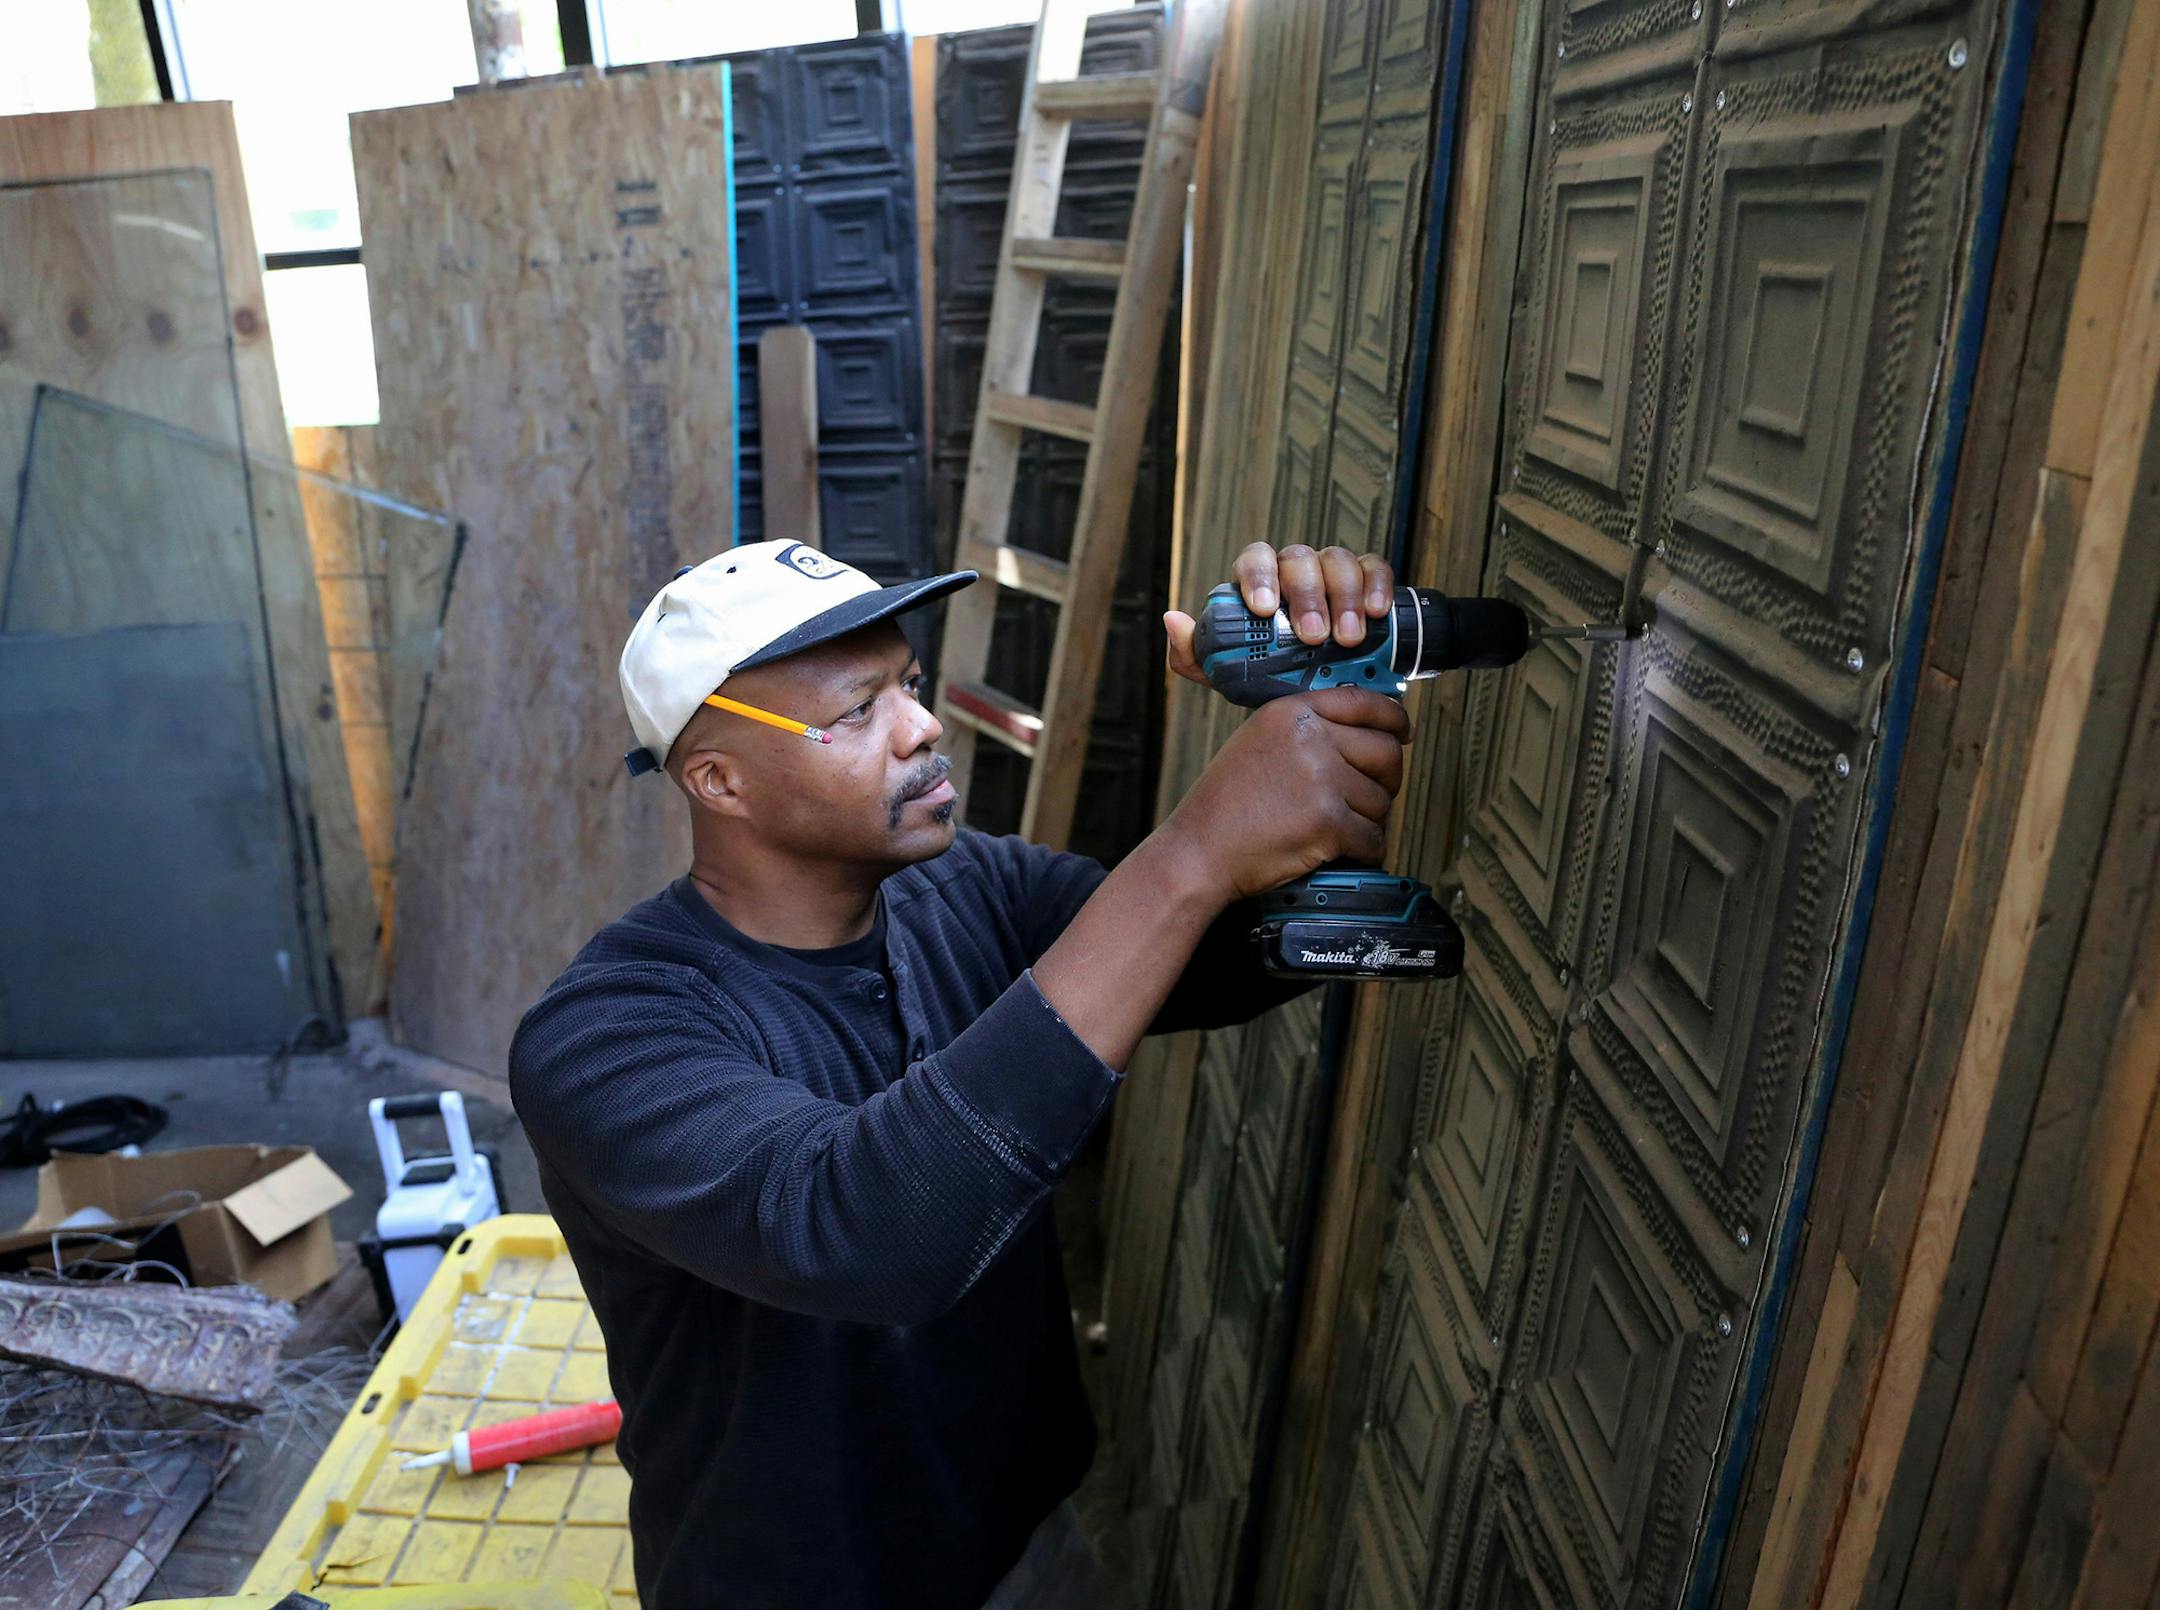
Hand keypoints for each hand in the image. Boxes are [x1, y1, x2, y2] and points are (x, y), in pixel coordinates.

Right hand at [1157, 688, 1411, 903]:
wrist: (1199, 850)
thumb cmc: (1226, 805)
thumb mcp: (1258, 742)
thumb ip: (1306, 729)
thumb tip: (1367, 731)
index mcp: (1292, 712)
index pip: (1365, 703)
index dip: (1395, 719)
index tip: (1404, 732)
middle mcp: (1310, 739)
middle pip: (1385, 752)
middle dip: (1388, 779)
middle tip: (1375, 794)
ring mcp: (1321, 779)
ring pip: (1381, 800)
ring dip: (1369, 820)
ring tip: (1339, 828)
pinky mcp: (1328, 822)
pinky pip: (1373, 837)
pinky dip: (1365, 850)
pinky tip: (1343, 851)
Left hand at [1163, 543, 1395, 686]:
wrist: (1318, 693)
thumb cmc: (1270, 675)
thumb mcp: (1227, 674)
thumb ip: (1196, 653)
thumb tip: (1174, 620)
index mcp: (1259, 581)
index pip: (1255, 559)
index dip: (1259, 576)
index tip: (1264, 609)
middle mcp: (1294, 570)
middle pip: (1298, 561)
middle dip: (1306, 597)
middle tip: (1313, 637)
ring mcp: (1331, 570)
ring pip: (1337, 560)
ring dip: (1344, 597)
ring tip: (1348, 638)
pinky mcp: (1367, 578)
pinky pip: (1374, 566)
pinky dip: (1377, 585)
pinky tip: (1376, 612)